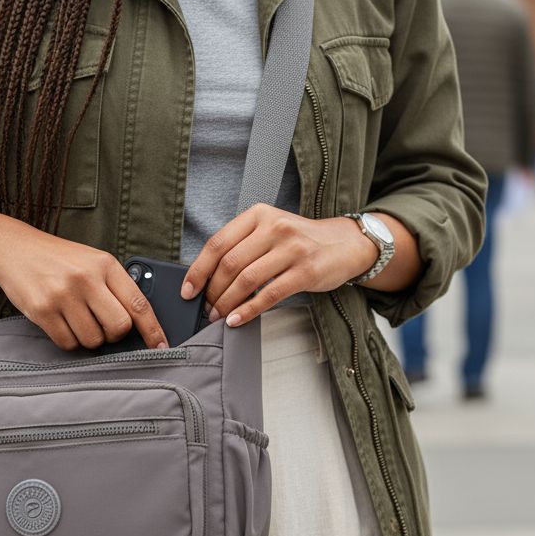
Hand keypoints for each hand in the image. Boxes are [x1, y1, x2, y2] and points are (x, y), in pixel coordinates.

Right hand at [0, 219, 169, 351]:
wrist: (13, 248)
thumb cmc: (58, 258)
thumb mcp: (92, 261)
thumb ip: (114, 286)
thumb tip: (137, 322)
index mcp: (105, 264)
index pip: (138, 304)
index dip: (153, 330)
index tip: (162, 346)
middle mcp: (86, 279)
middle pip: (118, 327)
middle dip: (113, 334)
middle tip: (102, 325)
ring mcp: (63, 295)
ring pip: (93, 339)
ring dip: (89, 338)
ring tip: (76, 318)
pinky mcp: (42, 310)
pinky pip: (67, 343)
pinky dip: (68, 340)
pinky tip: (61, 322)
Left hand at [179, 205, 377, 326]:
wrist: (346, 243)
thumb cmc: (302, 240)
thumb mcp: (271, 229)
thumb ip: (243, 245)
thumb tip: (207, 277)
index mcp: (259, 215)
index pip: (218, 243)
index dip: (198, 270)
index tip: (188, 290)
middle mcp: (274, 227)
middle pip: (230, 264)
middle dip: (212, 291)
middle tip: (206, 309)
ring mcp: (292, 248)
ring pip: (247, 280)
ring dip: (227, 303)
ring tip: (219, 316)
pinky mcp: (306, 271)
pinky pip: (269, 294)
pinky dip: (249, 310)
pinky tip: (238, 320)